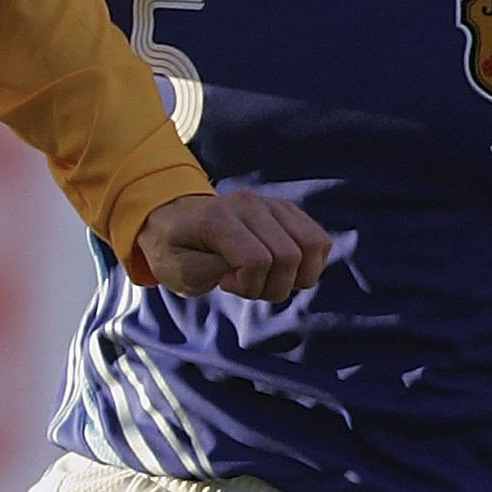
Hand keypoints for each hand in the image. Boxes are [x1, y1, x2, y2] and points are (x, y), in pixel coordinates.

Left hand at [133, 188, 330, 301]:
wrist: (173, 221)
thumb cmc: (172, 250)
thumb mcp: (176, 271)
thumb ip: (209, 272)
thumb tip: (250, 266)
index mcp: (217, 218)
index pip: (258, 261)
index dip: (248, 286)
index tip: (224, 283)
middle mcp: (249, 204)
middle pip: (290, 256)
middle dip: (271, 287)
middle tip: (242, 283)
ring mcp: (271, 204)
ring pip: (314, 246)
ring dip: (294, 277)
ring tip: (263, 277)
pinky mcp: (287, 210)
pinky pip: (319, 240)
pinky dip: (307, 265)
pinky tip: (278, 269)